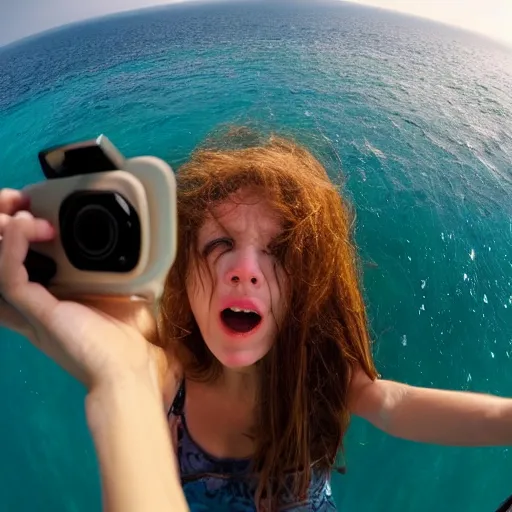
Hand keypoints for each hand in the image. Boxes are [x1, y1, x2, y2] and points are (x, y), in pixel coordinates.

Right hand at [0, 188, 171, 393]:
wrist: (126, 371)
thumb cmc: (125, 338)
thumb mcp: (119, 295)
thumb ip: (115, 272)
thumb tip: (130, 246)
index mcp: (50, 301)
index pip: (17, 269)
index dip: (14, 241)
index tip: (31, 212)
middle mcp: (33, 304)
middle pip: (0, 263)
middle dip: (2, 229)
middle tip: (18, 205)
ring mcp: (32, 309)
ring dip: (4, 233)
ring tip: (22, 212)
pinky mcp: (37, 312)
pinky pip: (10, 277)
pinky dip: (13, 248)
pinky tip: (25, 227)